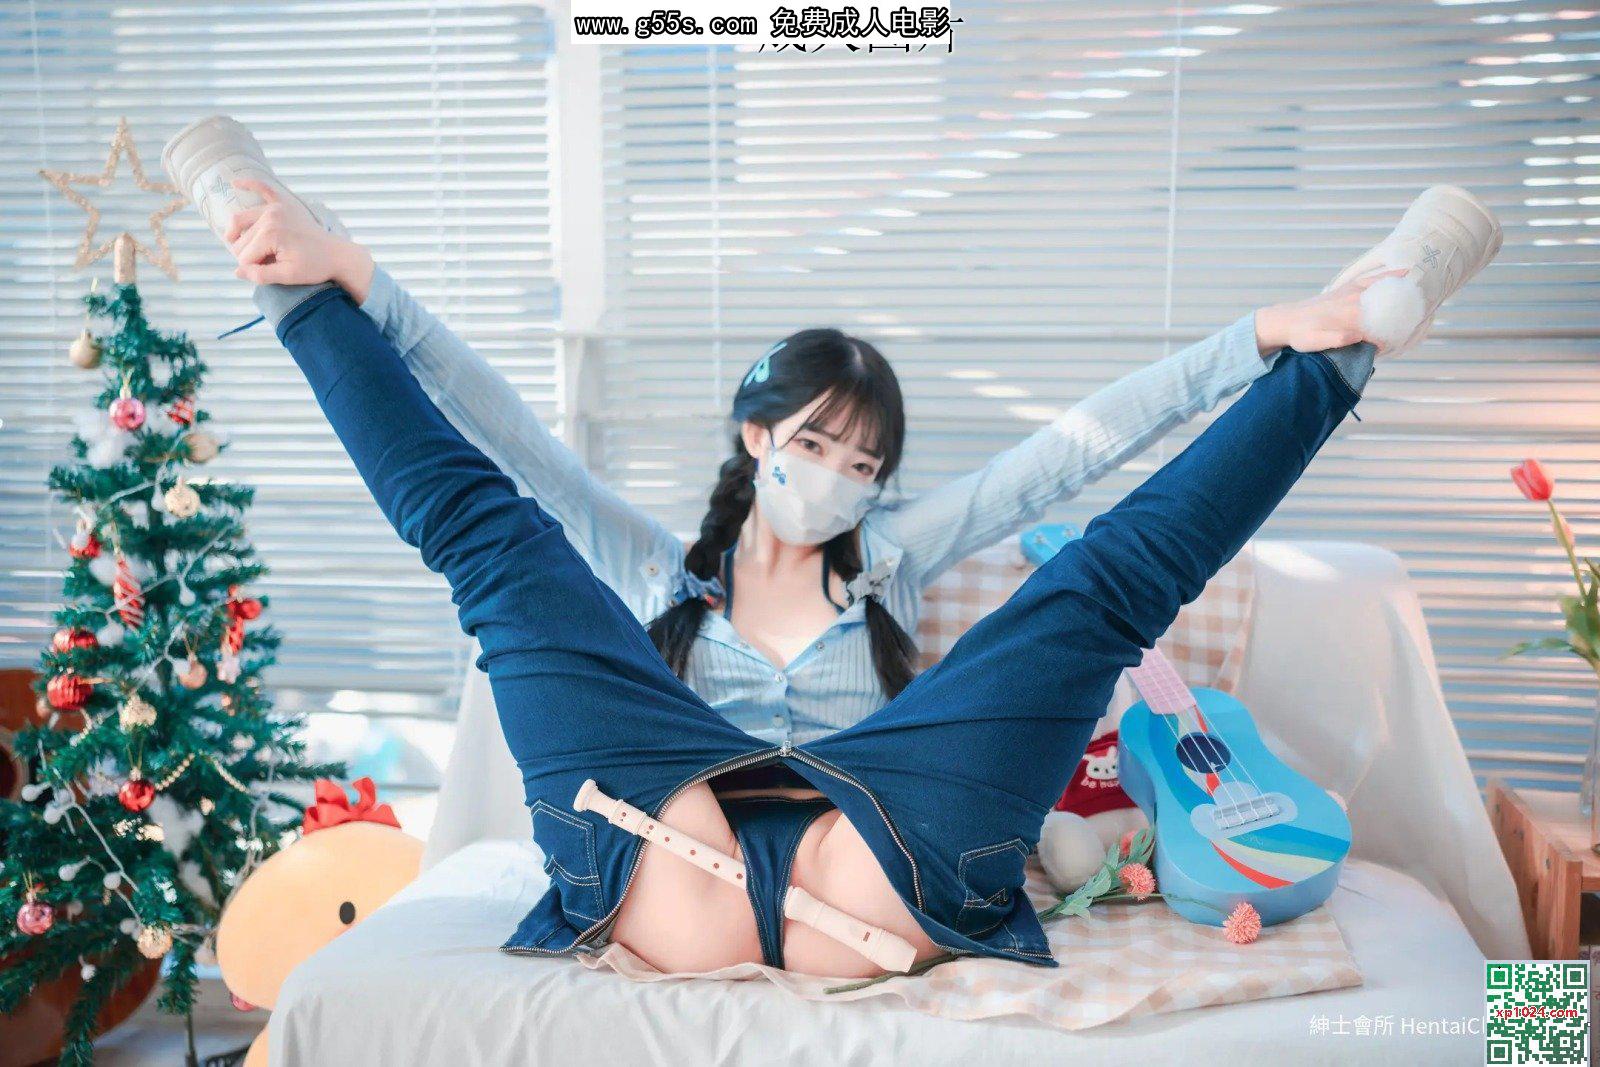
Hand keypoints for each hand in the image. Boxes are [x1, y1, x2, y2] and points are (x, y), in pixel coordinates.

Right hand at [225, 179, 373, 301]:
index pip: (244, 257)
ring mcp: (276, 207)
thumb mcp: (288, 276)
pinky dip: (248, 185)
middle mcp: (269, 216)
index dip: (252, 269)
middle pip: (240, 240)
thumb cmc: (315, 267)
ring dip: (241, 237)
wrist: (337, 254)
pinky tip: (234, 183)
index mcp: (270, 234)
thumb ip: (261, 275)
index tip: (269, 273)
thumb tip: (236, 272)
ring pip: (240, 221)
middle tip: (268, 265)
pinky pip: (263, 188)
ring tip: (252, 251)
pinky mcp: (283, 203)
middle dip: (249, 256)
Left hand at [1254, 268, 1409, 356]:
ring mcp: (1353, 291)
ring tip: (1423, 291)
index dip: (1390, 337)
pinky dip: (1391, 275)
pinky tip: (1405, 273)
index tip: (1397, 342)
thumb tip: (1358, 336)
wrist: (1287, 320)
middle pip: (1388, 305)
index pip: (1380, 327)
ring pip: (1385, 288)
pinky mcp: (1350, 287)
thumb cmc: (1301, 335)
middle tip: (1425, 311)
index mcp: (1350, 316)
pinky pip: (1375, 279)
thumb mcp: (1316, 342)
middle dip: (1406, 310)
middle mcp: (1355, 301)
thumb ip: (1337, 339)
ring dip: (1404, 290)